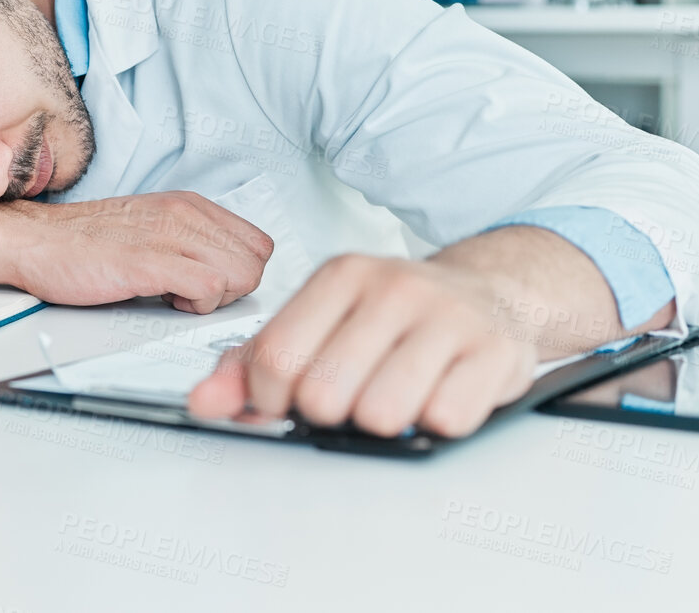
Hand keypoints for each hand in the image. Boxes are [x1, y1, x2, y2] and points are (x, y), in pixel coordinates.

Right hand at [3, 191, 273, 313]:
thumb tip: (223, 268)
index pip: (258, 241)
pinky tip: (169, 302)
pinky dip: (198, 306)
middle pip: (257, 261)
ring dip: (218, 299)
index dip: (242, 271)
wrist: (34, 240)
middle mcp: (185, 214)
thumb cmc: (86, 242)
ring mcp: (169, 235)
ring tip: (181, 298)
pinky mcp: (149, 262)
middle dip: (235, 289)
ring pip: (242, 274)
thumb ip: (188, 240)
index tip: (213, 283)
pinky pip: (211, 287)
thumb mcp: (151, 227)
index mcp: (189, 205)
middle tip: (198, 295)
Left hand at [185, 253, 538, 437]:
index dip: (270, 401)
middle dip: (329, 414)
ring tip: (396, 394)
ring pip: (382, 413)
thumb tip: (204, 401)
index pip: (277, 358)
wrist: (490, 295)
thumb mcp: (321, 324)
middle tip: (350, 397)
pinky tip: (439, 394)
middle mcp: (394, 287)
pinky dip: (437, 423)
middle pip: (324, 394)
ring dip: (385, 422)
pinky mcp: (494, 352)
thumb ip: (254, 364)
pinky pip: (444, 420)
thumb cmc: (397, 316)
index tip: (286, 402)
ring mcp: (448, 317)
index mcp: (342, 275)